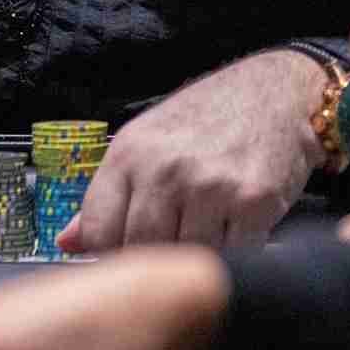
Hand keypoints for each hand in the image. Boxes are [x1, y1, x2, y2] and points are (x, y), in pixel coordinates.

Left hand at [59, 49, 324, 251]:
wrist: (283, 91)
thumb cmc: (211, 115)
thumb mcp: (149, 138)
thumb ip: (107, 192)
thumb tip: (66, 243)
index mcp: (130, 152)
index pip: (98, 233)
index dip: (111, 249)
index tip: (129, 246)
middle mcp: (166, 168)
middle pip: (141, 251)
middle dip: (158, 252)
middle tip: (178, 234)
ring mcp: (211, 186)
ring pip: (186, 258)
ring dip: (199, 251)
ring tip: (211, 223)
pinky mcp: (254, 201)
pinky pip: (233, 255)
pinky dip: (236, 250)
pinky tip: (239, 223)